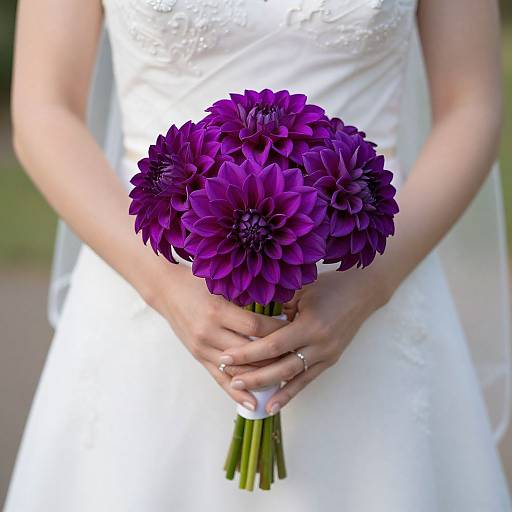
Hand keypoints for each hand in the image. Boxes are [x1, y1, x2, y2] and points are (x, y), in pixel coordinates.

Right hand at [149, 264, 287, 409]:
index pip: (255, 326)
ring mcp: (203, 348)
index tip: (295, 329)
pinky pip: (220, 379)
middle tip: (296, 357)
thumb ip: (245, 296)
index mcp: (218, 311)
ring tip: (283, 382)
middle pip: (249, 352)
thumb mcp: (220, 284)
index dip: (277, 330)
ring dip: (260, 377)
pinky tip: (253, 403)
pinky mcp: (198, 357)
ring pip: (237, 370)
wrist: (167, 290)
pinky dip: (237, 393)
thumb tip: (279, 302)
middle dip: (274, 356)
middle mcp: (209, 333)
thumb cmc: (197, 282)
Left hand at [218, 267, 390, 414]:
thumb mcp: (301, 290)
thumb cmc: (329, 285)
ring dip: (267, 386)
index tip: (226, 356)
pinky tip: (271, 404)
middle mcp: (320, 344)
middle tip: (229, 377)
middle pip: (281, 366)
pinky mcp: (330, 361)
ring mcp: (327, 355)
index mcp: (311, 325)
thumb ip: (278, 307)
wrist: (362, 292)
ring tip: (244, 391)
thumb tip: (248, 320)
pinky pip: (306, 380)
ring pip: (292, 377)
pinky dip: (288, 393)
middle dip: (253, 374)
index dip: (248, 353)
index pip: (273, 345)